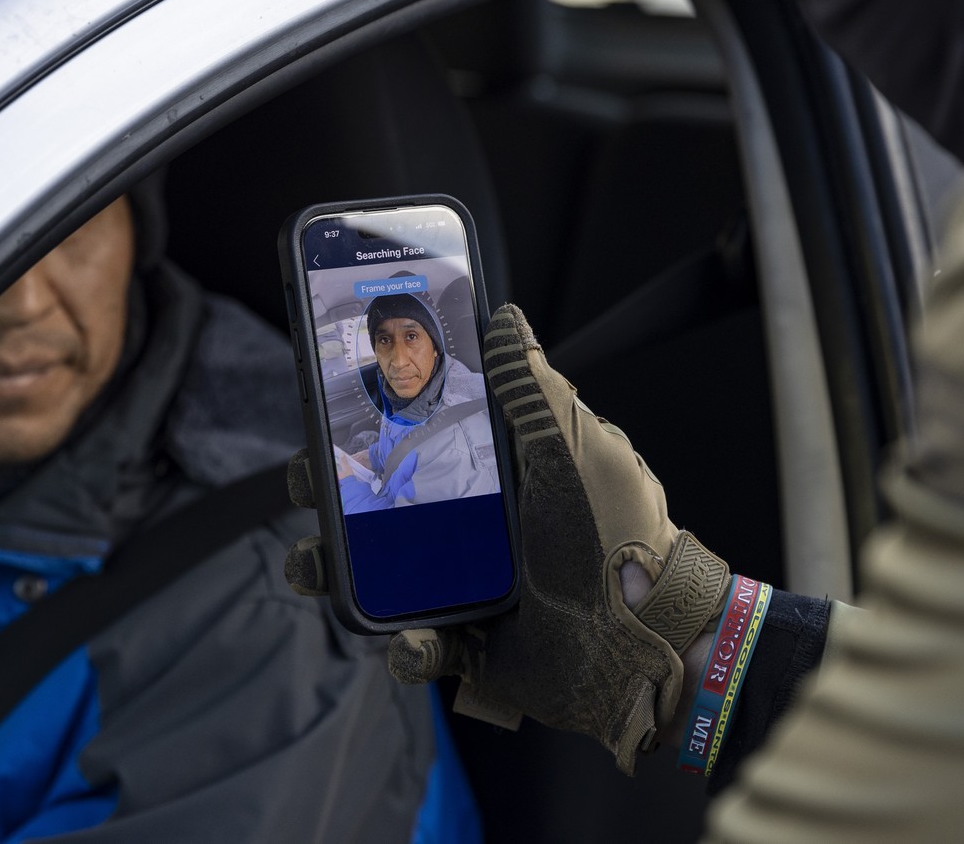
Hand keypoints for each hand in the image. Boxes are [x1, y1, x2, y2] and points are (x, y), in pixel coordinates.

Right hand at [285, 303, 730, 772]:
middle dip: (333, 493)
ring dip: (337, 570)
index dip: (369, 421)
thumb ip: (533, 387)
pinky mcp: (471, 646)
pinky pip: (418, 646)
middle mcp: (472, 527)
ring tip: (317, 566)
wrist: (650, 639)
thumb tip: (505, 317)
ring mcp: (466, 587)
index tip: (330, 403)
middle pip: (380, 503)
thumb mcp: (574, 448)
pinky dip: (409, 646)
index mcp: (493, 473)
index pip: (417, 437)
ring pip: (378, 575)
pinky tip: (417, 637)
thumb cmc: (618, 534)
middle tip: (312, 483)